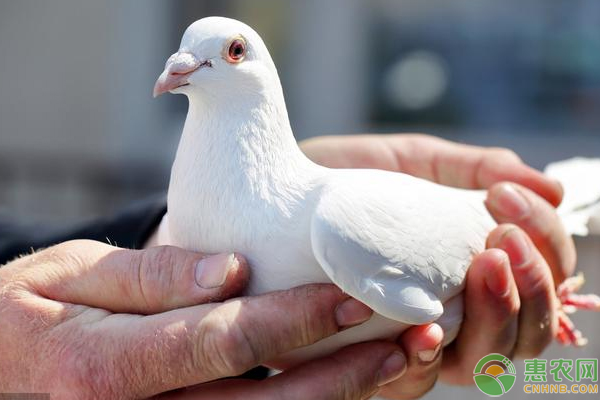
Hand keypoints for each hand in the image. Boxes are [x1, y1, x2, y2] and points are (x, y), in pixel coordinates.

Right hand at [0, 240, 407, 399]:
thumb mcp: (73, 274)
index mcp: (114, 366)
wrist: (5, 362)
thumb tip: (234, 268)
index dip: (294, 320)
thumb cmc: (34, 309)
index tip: (352, 295)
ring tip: (405, 361)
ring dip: (344, 397)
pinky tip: (357, 381)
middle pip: (265, 399)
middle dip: (345, 373)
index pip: (224, 341)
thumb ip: (152, 276)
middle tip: (411, 337)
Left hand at [301, 134, 575, 396]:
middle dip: (533, 285)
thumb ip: (473, 169)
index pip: (540, 280)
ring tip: (483, 263)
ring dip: (500, 316)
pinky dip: (432, 356)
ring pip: (487, 359)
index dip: (547, 247)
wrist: (275, 195)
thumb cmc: (346, 178)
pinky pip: (416, 378)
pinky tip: (425, 327)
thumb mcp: (413, 162)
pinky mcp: (369, 355)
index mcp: (472, 268)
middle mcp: (453, 310)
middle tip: (502, 237)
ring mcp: (415, 336)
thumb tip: (551, 188)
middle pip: (526, 330)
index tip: (508, 198)